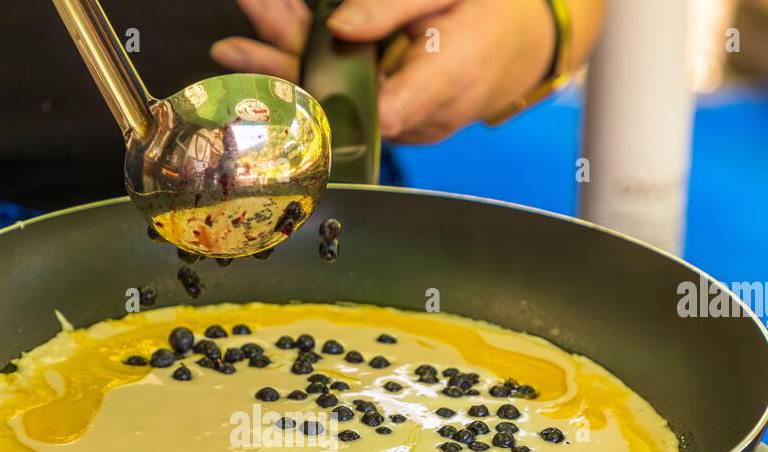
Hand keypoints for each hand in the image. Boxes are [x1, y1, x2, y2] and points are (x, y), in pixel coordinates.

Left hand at [210, 0, 559, 143]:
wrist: (533, 36)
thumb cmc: (496, 8)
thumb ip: (390, 6)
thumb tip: (337, 26)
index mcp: (447, 81)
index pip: (378, 112)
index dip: (326, 106)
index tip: (282, 91)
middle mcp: (426, 116)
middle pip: (341, 105)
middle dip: (283, 70)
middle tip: (233, 46)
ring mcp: (413, 124)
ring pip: (340, 102)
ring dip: (287, 69)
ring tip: (234, 47)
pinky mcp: (403, 118)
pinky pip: (353, 100)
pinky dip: (314, 72)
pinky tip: (276, 46)